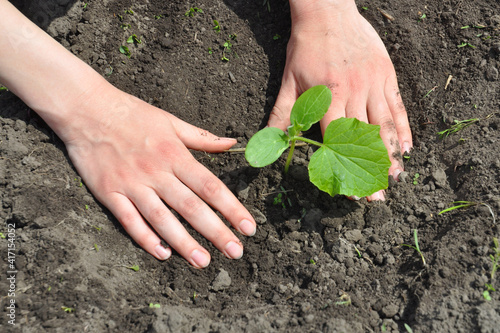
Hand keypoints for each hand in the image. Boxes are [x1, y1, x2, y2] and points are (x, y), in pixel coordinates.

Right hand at [63, 85, 255, 267]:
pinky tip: (162, 253)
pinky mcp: (110, 193)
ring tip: (203, 261)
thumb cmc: (133, 114)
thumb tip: (233, 142)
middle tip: (235, 252)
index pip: (210, 187)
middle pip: (191, 207)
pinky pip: (129, 220)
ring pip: (162, 219)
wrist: (87, 109)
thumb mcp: (171, 121)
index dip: (232, 209)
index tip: (249, 227)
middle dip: (216, 232)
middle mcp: (157, 173)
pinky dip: (145, 238)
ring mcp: (133, 185)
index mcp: (175, 155)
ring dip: (184, 242)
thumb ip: (202, 137)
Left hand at [270, 2, 411, 199]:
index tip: (351, 191)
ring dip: (392, 154)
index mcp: (328, 98)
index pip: (337, 142)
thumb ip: (282, 114)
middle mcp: (353, 94)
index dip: (345, 168)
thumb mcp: (288, 82)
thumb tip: (268, 142)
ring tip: (397, 178)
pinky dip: (404, 128)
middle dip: (372, 170)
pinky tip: (408, 147)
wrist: (327, 12)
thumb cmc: (305, 49)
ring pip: (385, 125)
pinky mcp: (387, 74)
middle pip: (364, 139)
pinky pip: (398, 106)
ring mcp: (373, 84)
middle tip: (379, 196)